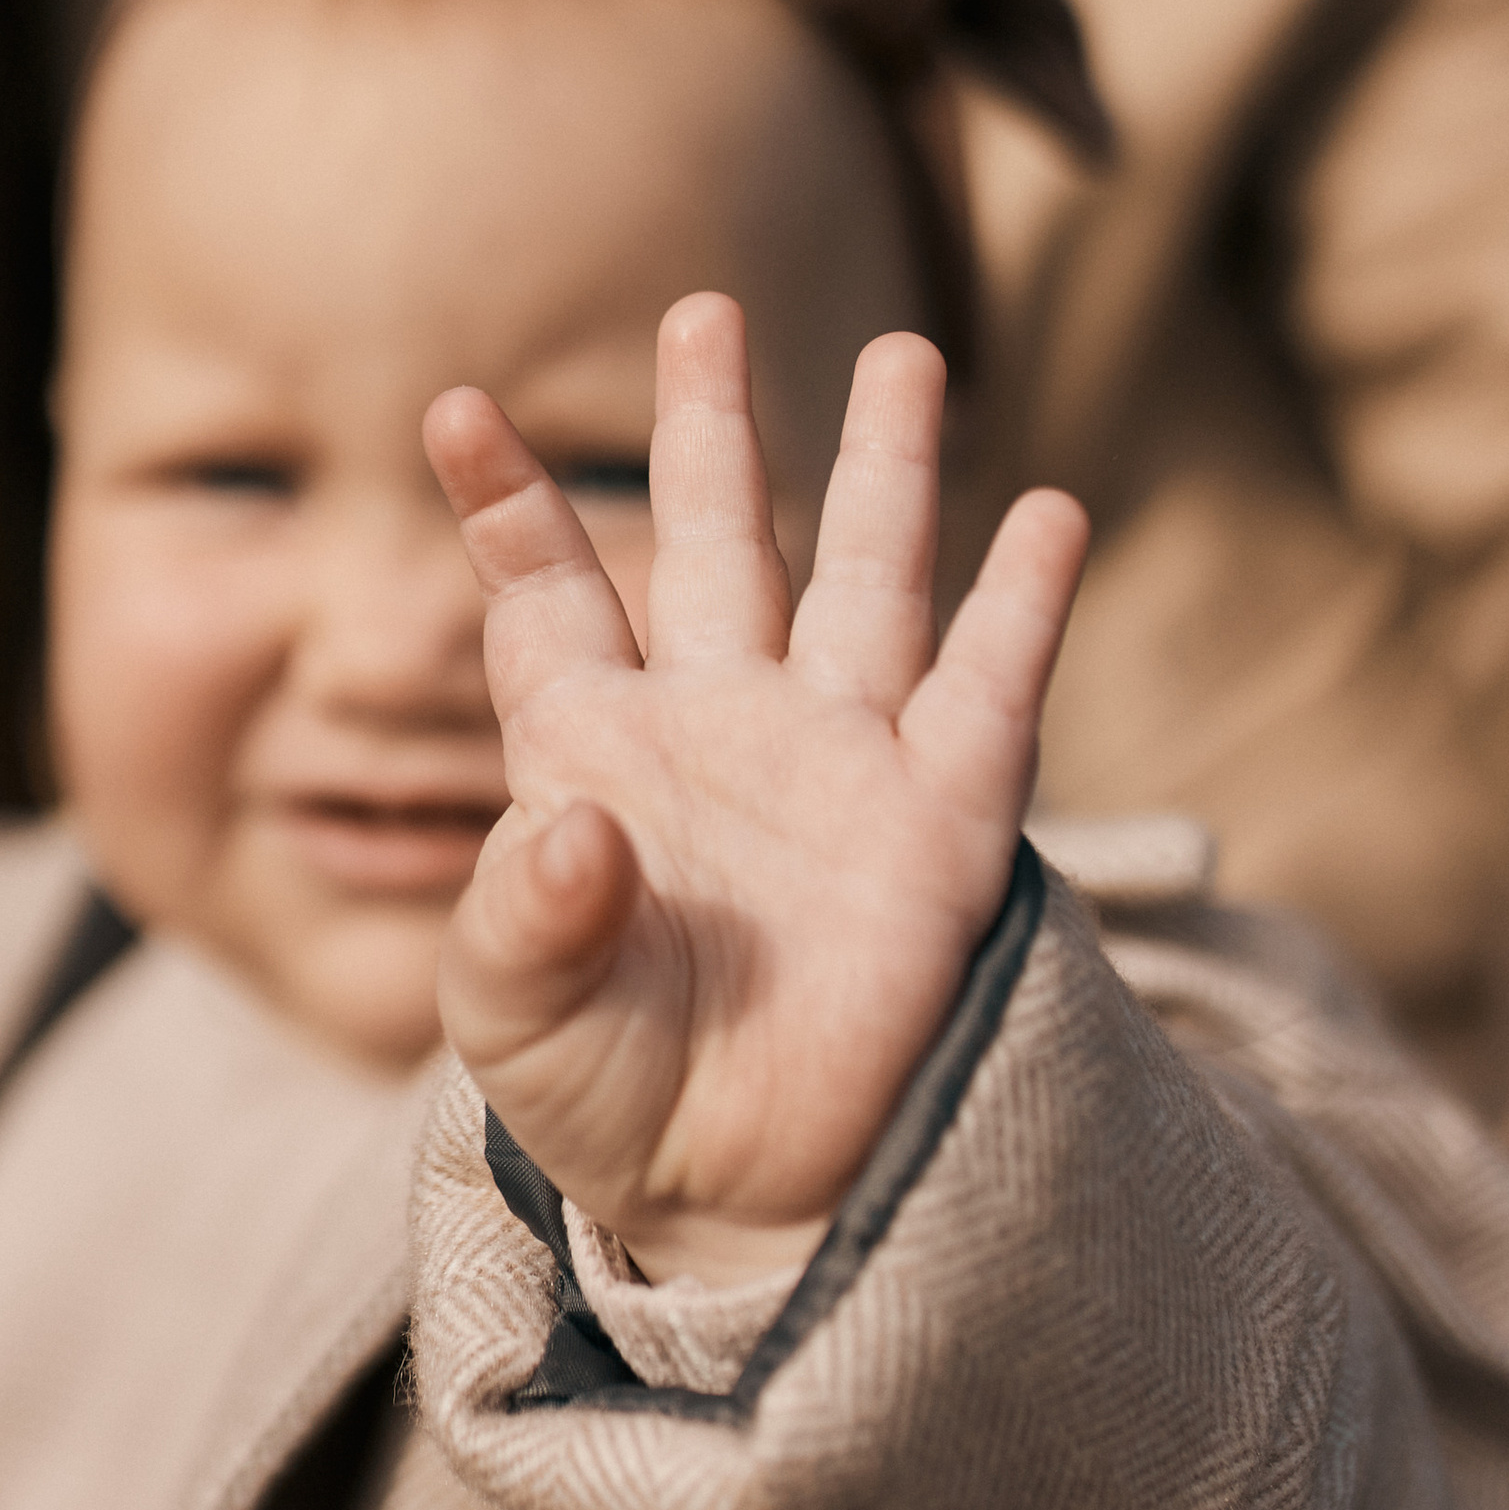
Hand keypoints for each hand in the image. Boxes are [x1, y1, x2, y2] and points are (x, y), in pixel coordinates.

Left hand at [424, 294, 1086, 1285]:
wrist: (749, 1199)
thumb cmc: (612, 1102)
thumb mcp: (518, 1019)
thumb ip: (519, 922)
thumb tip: (568, 833)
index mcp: (595, 754)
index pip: (546, 598)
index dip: (507, 505)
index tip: (455, 408)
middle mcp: (722, 729)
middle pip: (718, 541)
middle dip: (712, 427)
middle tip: (700, 310)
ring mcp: (839, 767)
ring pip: (869, 578)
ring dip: (890, 468)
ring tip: (908, 352)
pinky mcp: (942, 826)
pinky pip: (990, 690)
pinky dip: (1023, 602)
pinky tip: (1053, 513)